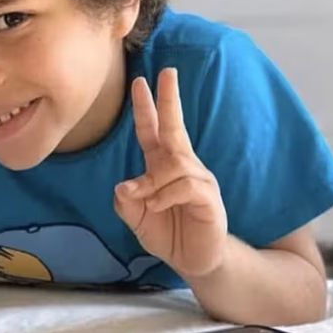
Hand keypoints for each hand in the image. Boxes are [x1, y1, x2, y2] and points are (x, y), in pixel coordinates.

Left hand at [114, 68, 227, 278]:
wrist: (195, 260)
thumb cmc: (167, 233)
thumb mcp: (136, 217)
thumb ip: (126, 201)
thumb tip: (124, 186)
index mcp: (162, 166)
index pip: (152, 131)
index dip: (145, 108)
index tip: (139, 82)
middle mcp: (182, 166)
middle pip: (175, 128)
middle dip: (170, 99)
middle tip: (166, 72)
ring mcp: (199, 180)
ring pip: (173, 164)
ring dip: (153, 181)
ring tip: (147, 201)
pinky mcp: (208, 197)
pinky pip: (184, 186)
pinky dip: (165, 195)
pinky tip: (159, 206)